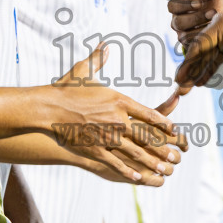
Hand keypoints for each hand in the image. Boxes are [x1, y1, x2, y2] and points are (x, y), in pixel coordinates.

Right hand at [51, 45, 185, 185]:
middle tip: (175, 156)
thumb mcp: (83, 71)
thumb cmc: (65, 89)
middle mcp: (117, 119)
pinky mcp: (94, 148)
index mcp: (118, 100)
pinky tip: (137, 178)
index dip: (164, 123)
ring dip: (150, 162)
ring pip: (134, 152)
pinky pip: (115, 162)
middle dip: (162, 147)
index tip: (174, 129)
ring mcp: (106, 136)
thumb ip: (98, 59)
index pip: (148, 113)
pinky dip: (127, 171)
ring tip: (162, 170)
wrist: (47, 108)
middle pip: (146, 136)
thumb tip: (105, 45)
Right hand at [168, 0, 222, 45]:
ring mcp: (182, 35)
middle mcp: (176, 21)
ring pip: (184, 36)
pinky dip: (203, 41)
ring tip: (214, 24)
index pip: (172, 6)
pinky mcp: (190, 47)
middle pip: (178, 22)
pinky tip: (215, 34)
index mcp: (177, 6)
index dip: (185, 5)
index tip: (200, 2)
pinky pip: (192, 46)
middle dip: (195, 18)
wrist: (221, 17)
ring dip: (199, 30)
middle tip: (212, 13)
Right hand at [175, 10, 222, 91]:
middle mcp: (220, 29)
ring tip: (184, 90)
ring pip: (207, 58)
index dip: (190, 61)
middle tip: (178, 88)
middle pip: (200, 52)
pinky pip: (216, 60)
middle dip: (189, 70)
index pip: (201, 43)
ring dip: (196, 73)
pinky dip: (208, 71)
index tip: (180, 76)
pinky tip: (200, 82)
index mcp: (222, 23)